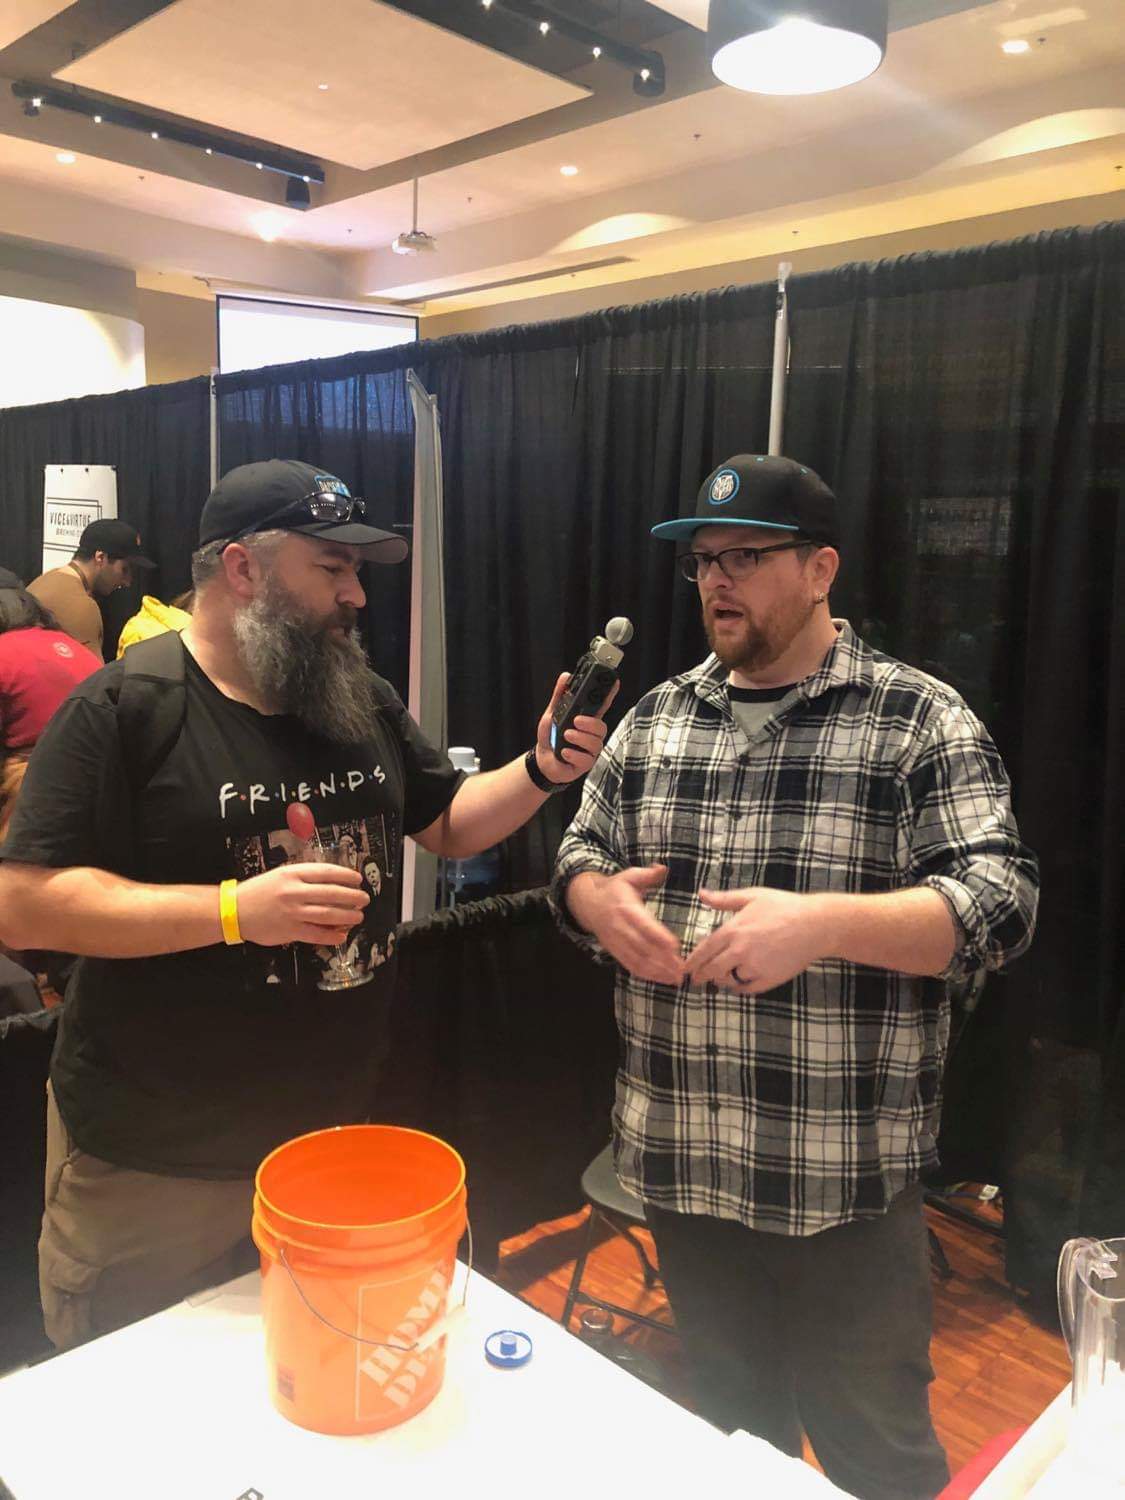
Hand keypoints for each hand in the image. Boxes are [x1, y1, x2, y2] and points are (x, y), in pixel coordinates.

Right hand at [235, 863, 368, 947]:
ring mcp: (293, 912)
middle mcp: (294, 891)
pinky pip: (317, 934)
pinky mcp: (290, 930)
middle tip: (364, 899)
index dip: (346, 875)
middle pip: (332, 893)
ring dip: (347, 916)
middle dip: (352, 896)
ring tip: (358, 916)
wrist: (234, 910)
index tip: (358, 879)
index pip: (326, 872)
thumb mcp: (280, 875)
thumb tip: (332, 882)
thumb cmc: (259, 891)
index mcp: (292, 873)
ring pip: (328, 914)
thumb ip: (303, 878)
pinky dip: (332, 935)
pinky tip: (341, 935)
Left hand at [534, 672, 619, 785]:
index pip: (602, 705)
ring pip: (596, 743)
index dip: (610, 694)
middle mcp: (591, 735)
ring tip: (566, 735)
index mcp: (586, 720)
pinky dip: (574, 754)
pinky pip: (586, 759)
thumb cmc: (551, 737)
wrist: (542, 760)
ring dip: (580, 738)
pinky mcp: (584, 764)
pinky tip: (564, 752)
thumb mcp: (552, 713)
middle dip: (590, 723)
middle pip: (602, 727)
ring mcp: (589, 750)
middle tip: (575, 720)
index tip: (615, 682)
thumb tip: (565, 676)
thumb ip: (559, 696)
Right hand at [569, 865, 684, 985]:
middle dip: (662, 960)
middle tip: (682, 969)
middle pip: (642, 947)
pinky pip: (630, 966)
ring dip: (657, 972)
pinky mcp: (614, 951)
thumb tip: (662, 868)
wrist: (588, 903)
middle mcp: (620, 928)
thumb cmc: (615, 889)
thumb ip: (647, 874)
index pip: (643, 925)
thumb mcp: (629, 876)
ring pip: (637, 960)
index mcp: (625, 908)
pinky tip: (662, 979)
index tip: (676, 947)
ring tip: (676, 979)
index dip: (659, 937)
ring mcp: (616, 942)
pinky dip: (646, 975)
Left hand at [684, 887, 825, 993]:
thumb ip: (724, 899)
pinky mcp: (769, 979)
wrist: (816, 925)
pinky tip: (739, 983)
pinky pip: (748, 989)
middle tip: (696, 980)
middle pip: (712, 969)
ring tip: (720, 979)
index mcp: (733, 930)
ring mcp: (754, 966)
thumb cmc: (785, 906)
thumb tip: (701, 894)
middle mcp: (740, 950)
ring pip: (729, 980)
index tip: (686, 968)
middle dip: (701, 976)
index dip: (692, 961)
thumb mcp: (752, 896)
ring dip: (723, 980)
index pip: (704, 950)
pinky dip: (741, 988)